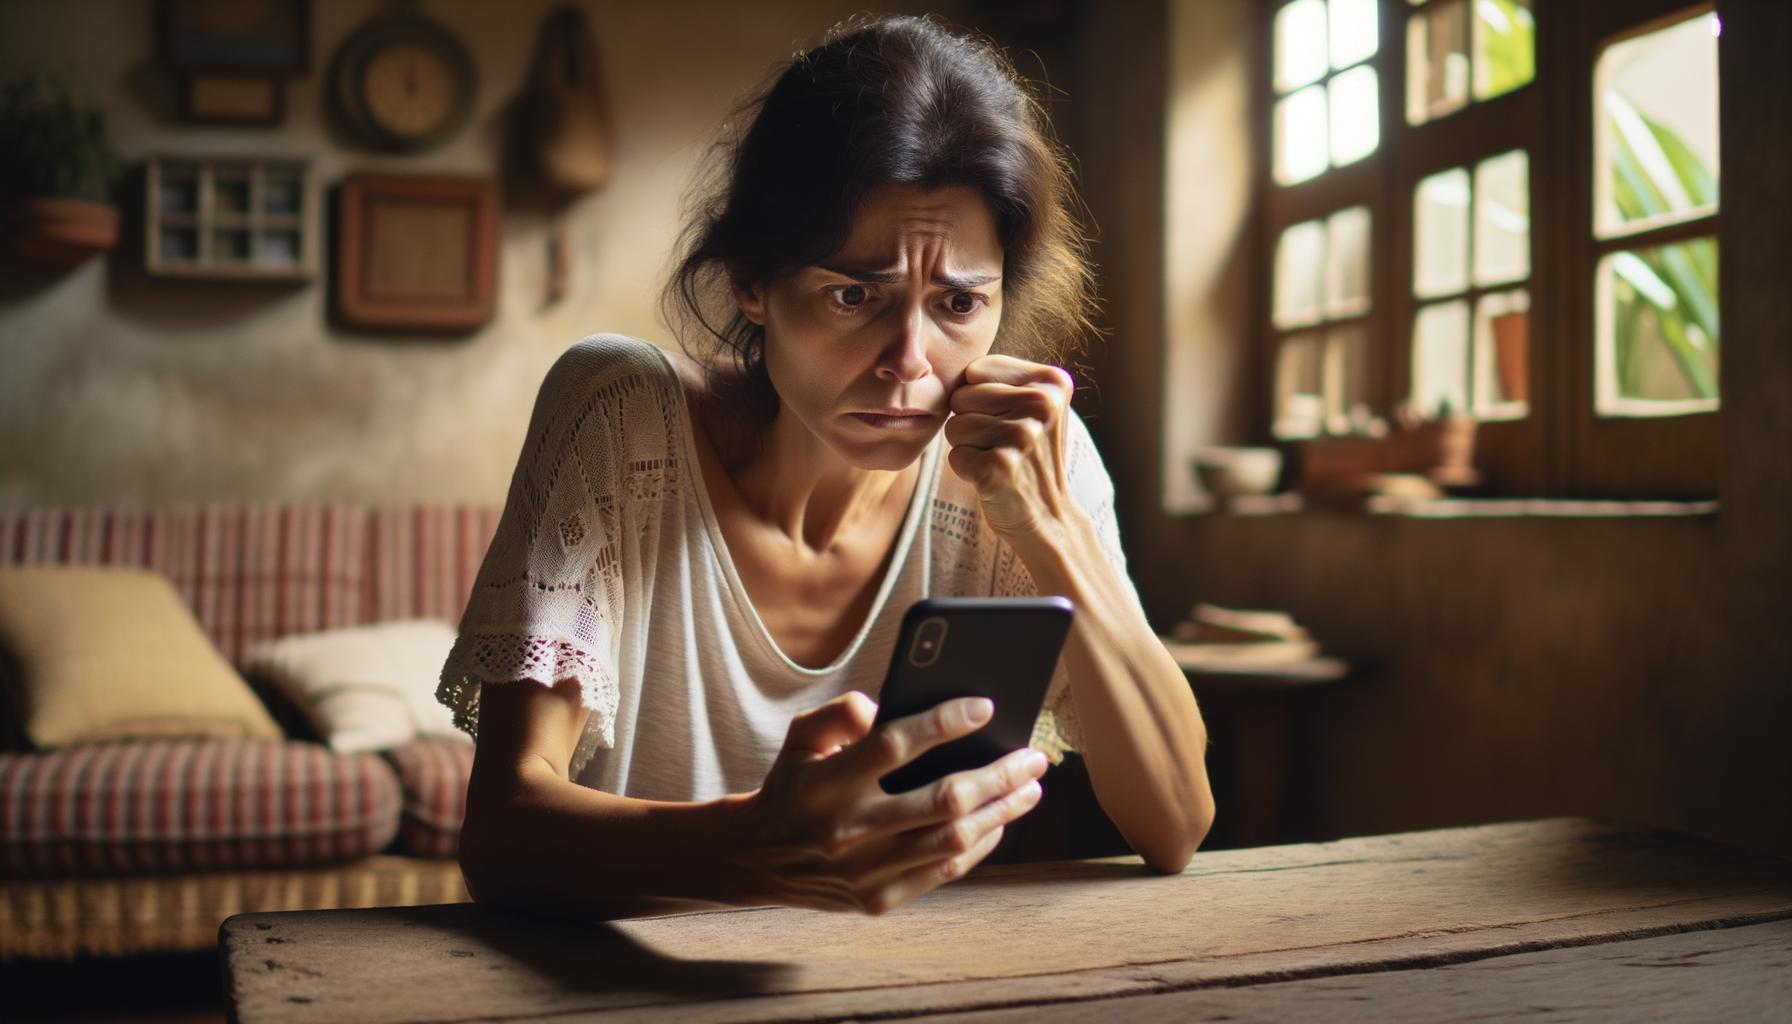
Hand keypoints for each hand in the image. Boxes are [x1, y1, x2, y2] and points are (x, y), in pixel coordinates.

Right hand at [740, 691, 1048, 914]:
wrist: (755, 859)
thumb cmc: (792, 785)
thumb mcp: (800, 738)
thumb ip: (839, 712)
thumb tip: (886, 705)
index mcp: (826, 782)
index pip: (892, 746)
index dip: (943, 724)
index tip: (987, 706)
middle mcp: (846, 829)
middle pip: (942, 799)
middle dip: (998, 773)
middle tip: (1033, 754)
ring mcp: (862, 871)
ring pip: (952, 839)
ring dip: (1002, 811)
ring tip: (1030, 786)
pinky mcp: (875, 900)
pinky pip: (943, 871)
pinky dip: (980, 845)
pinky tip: (1001, 820)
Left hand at [944, 354, 1075, 540]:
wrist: (1049, 516)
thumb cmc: (1028, 454)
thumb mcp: (1033, 406)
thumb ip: (998, 378)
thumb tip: (942, 368)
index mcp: (1052, 381)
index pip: (976, 370)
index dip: (978, 397)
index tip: (1006, 419)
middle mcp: (1042, 405)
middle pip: (962, 397)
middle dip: (970, 422)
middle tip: (1002, 445)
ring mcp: (1023, 437)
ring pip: (954, 427)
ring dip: (967, 447)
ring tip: (998, 460)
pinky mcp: (1001, 468)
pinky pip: (954, 456)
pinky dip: (966, 470)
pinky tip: (993, 478)